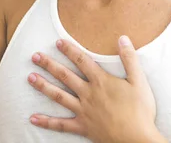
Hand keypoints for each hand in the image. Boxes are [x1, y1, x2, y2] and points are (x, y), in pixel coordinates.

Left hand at [27, 36, 166, 142]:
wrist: (137, 139)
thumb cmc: (140, 111)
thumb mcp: (139, 81)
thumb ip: (130, 58)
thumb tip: (123, 38)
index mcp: (101, 81)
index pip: (82, 61)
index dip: (69, 50)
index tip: (57, 42)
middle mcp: (88, 94)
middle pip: (65, 76)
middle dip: (49, 64)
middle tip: (34, 56)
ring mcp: (83, 111)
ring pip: (59, 96)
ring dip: (43, 86)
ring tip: (30, 78)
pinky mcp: (82, 126)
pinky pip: (61, 124)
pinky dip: (46, 122)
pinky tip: (33, 118)